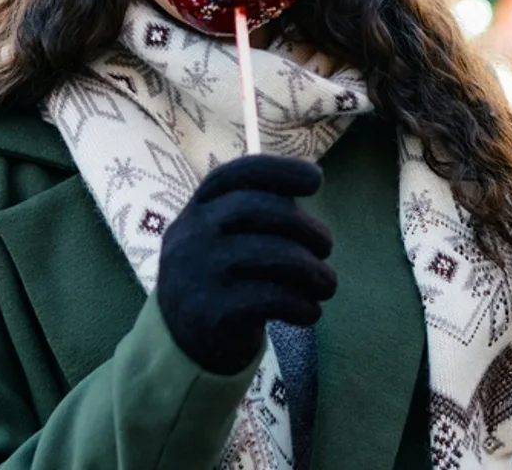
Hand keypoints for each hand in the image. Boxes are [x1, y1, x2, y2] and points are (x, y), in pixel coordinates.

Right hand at [155, 155, 336, 374]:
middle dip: (304, 225)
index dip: (277, 169)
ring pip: (271, 254)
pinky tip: (309, 312)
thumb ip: (259, 210)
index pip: (231, 175)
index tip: (316, 179)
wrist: (184, 342)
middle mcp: (191, 235)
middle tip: (326, 246)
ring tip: (327, 284)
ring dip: (313, 270)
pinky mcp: (212, 313)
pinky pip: (271, 298)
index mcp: (196, 209)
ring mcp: (198, 274)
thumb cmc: (222, 277)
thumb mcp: (225, 237)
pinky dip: (302, 304)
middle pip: (256, 209)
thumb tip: (311, 178)